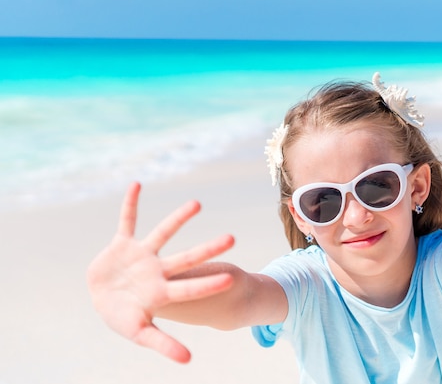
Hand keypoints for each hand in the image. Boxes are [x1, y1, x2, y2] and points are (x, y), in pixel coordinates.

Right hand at [86, 182, 234, 362]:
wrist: (104, 298)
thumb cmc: (123, 317)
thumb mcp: (140, 333)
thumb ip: (163, 344)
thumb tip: (189, 361)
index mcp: (162, 291)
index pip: (191, 287)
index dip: (208, 284)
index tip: (231, 277)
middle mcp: (157, 270)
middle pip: (187, 258)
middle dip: (208, 249)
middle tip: (233, 238)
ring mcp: (141, 255)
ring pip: (163, 233)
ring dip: (178, 219)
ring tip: (197, 203)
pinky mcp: (123, 244)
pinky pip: (126, 221)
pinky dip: (129, 204)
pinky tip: (136, 184)